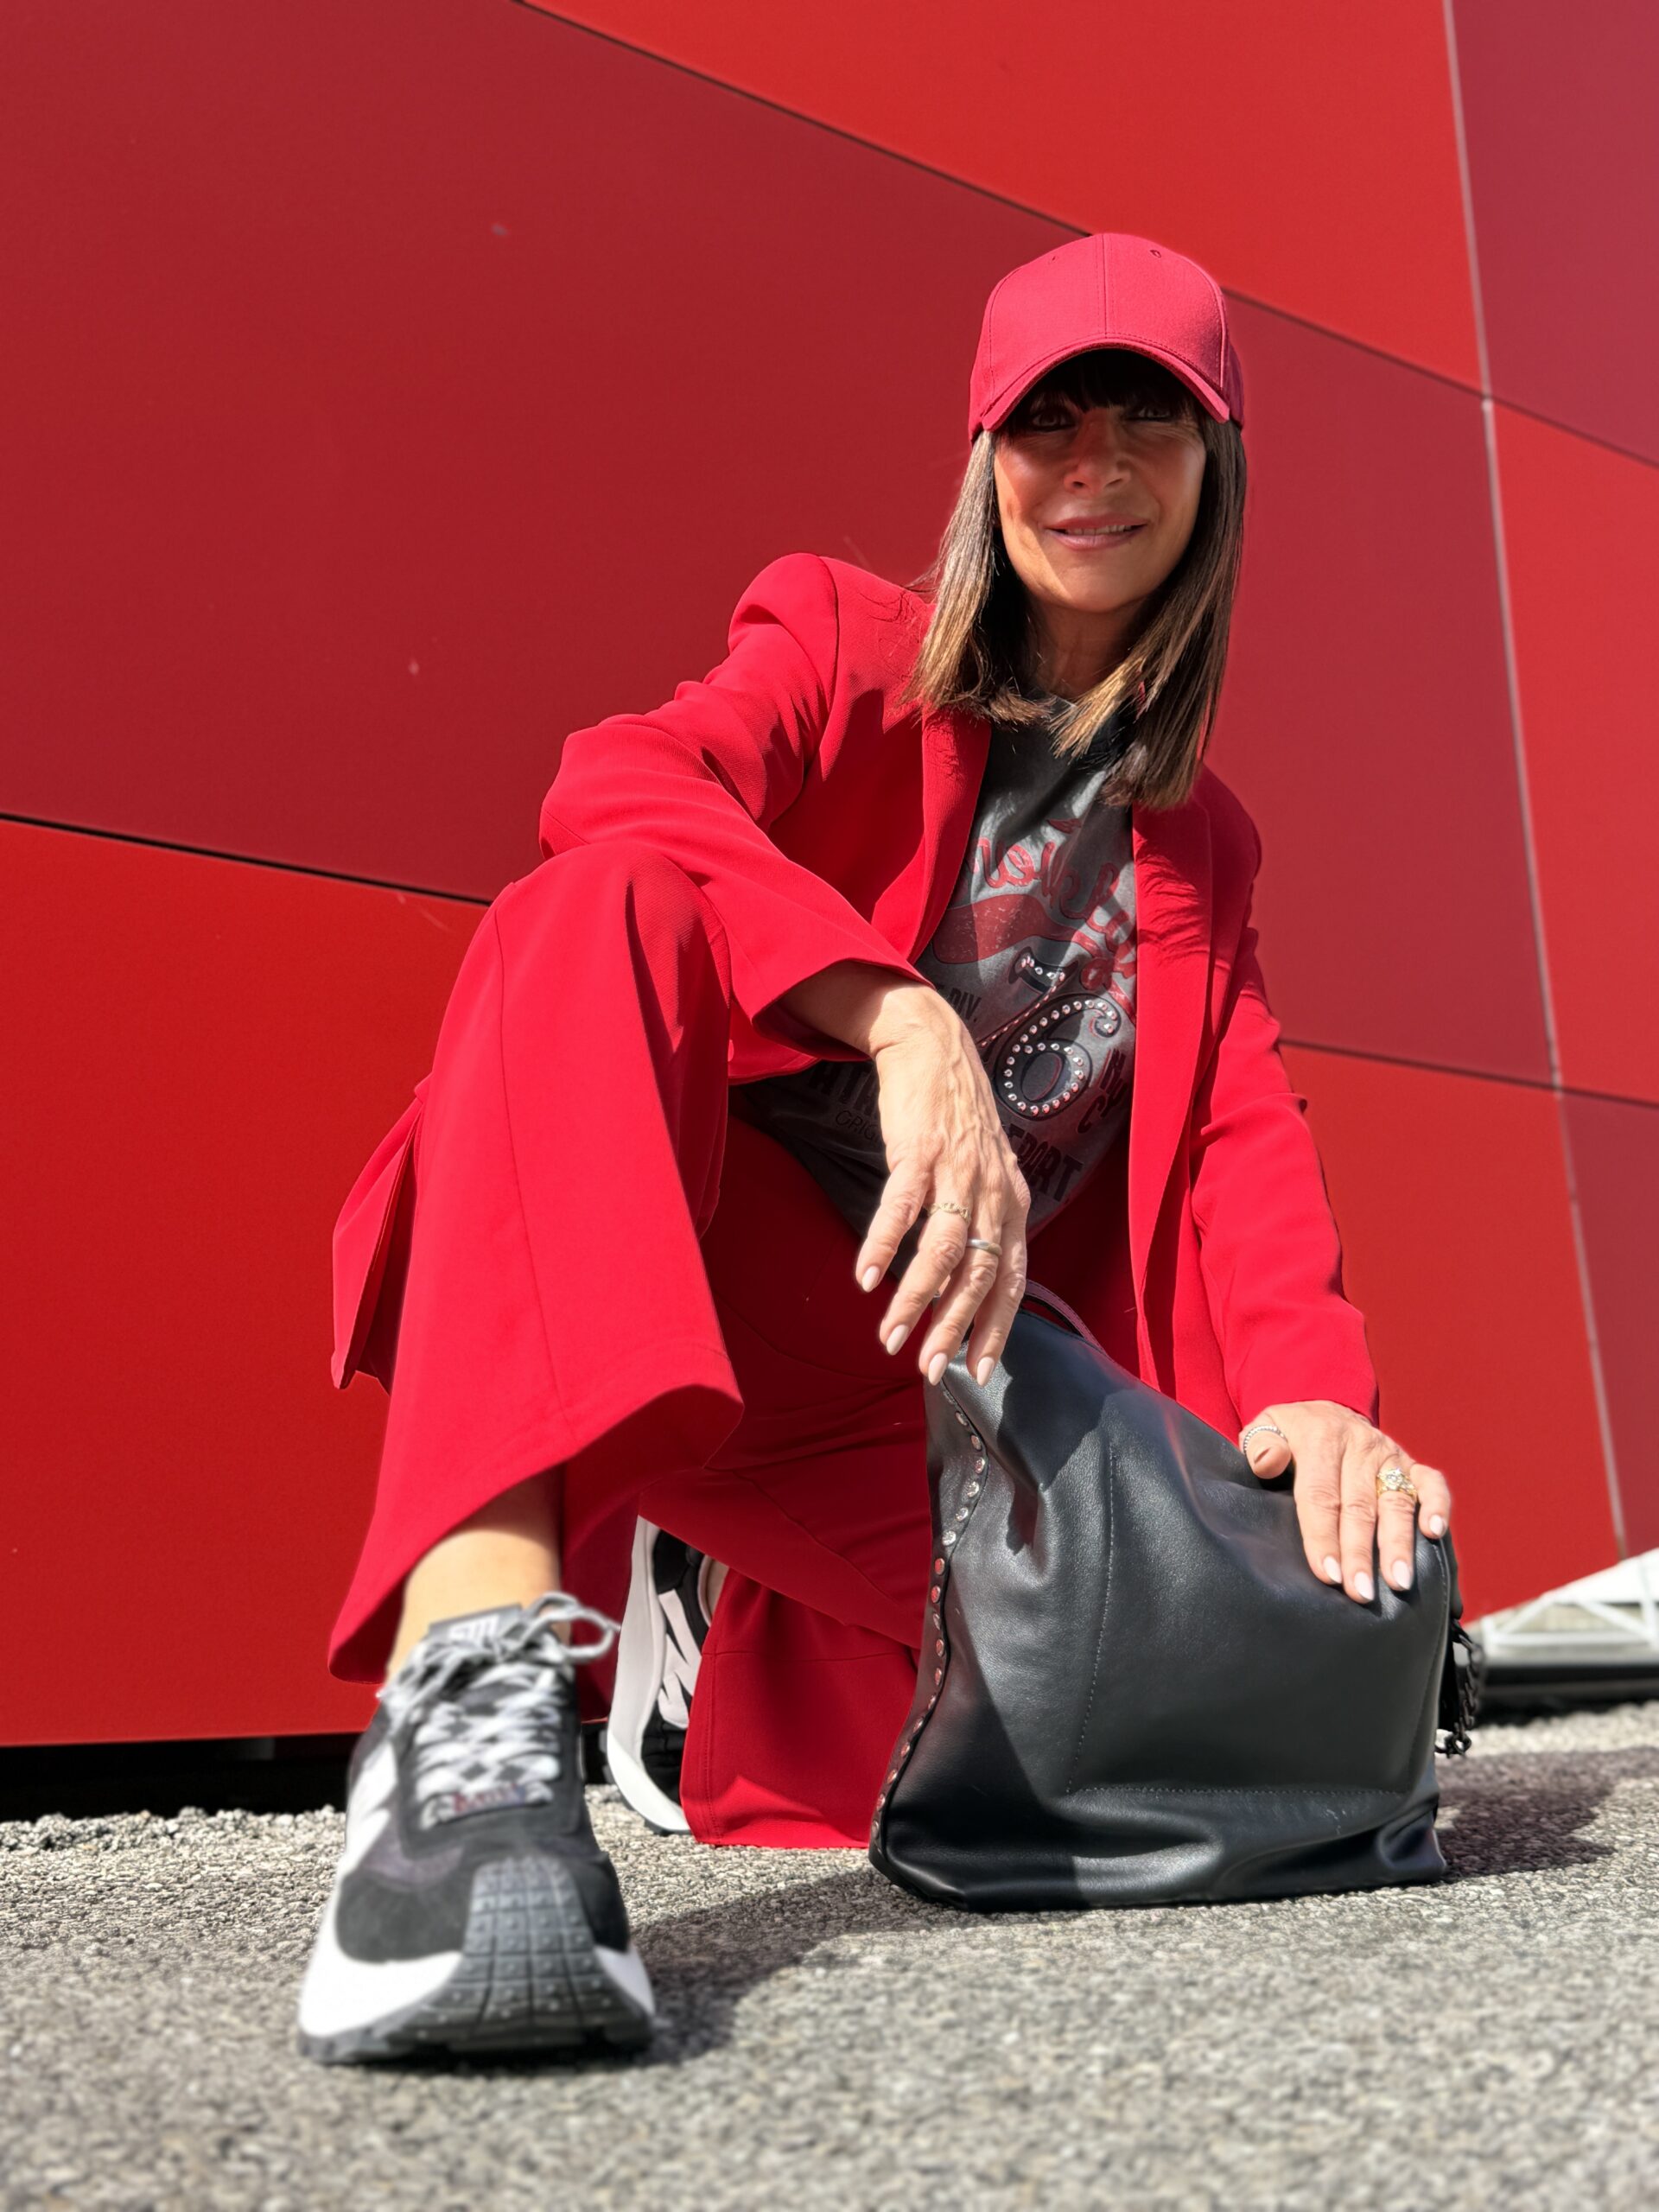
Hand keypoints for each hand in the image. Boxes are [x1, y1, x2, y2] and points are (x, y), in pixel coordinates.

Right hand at [852, 995, 1029, 1388]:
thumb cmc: (955, 1120)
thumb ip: (981, 1226)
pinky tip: (865, 1276)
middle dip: (954, 1329)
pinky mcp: (919, 1150)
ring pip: (943, 1250)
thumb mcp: (984, 1175)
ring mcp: (957, 1171)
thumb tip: (962, 1287)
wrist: (934, 1047)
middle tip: (929, 1370)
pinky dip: (883, 1244)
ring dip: (915, 1299)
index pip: (1012, 1281)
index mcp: (1011, 1205)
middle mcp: (993, 1193)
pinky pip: (902, 1208)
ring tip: (888, 1336)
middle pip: (978, 1275)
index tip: (975, 1373)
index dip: (995, 1329)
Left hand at [1238, 1402, 1452, 1603]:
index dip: (1323, 1536)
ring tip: (1400, 1582)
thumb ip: (1261, 1446)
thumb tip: (1267, 1462)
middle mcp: (1359, 1445)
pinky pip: (1431, 1482)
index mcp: (1320, 1438)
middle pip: (1360, 1505)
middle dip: (1361, 1553)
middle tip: (1362, 1592)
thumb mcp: (1264, 1429)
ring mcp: (1389, 1455)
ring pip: (1396, 1501)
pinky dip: (1437, 1506)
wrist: (1322, 1411)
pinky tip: (1435, 1534)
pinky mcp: (1411, 1464)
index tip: (1328, 1574)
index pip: (1320, 1494)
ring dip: (1399, 1544)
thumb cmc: (1288, 1434)